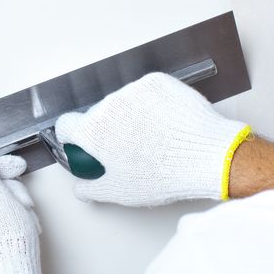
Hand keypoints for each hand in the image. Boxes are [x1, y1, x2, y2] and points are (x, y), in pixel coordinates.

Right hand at [55, 72, 251, 205]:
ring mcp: (133, 90)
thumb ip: (91, 188)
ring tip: (153, 136)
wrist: (206, 156)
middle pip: (98, 114)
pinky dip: (152, 104)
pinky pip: (146, 92)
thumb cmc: (165, 175)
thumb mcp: (120, 191)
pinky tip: (165, 122)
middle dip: (108, 129)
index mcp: (94, 131)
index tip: (82, 142)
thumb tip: (82, 188)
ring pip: (123, 102)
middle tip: (128, 148)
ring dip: (130, 115)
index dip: (73, 136)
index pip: (67, 124)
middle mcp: (109, 105)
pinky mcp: (156, 82)